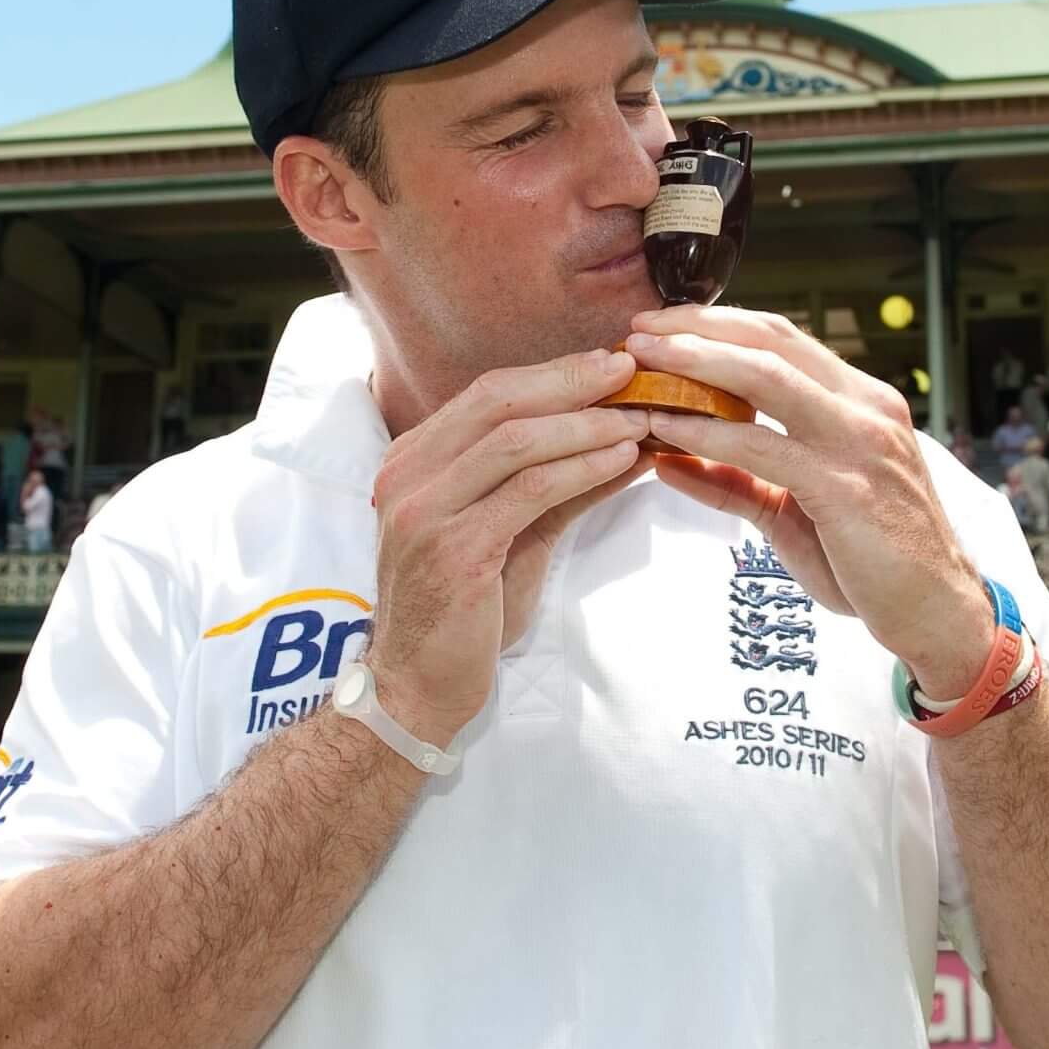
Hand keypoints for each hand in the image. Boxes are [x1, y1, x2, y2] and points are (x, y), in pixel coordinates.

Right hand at [362, 351, 651, 744]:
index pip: (488, 394)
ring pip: (513, 441)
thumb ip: (560, 485)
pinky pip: (527, 491)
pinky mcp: (452, 548)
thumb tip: (630, 440)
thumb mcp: (513, 533)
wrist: (418, 686)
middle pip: (497, 401)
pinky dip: (581, 468)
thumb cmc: (467, 610)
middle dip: (571, 381)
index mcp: (414, 460)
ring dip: (586, 423)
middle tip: (633, 370)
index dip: (554, 373)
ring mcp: (424, 510)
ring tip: (640, 417)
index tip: (612, 362)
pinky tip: (621, 460)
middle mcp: (408, 474)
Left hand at [624, 307, 995, 697]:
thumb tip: (668, 460)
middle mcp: (865, 408)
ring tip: (641, 362)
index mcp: (861, 402)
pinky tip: (665, 429)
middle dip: (698, 327)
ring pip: (765, 377)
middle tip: (638, 328)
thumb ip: (736, 483)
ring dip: (694, 361)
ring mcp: (858, 442)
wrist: (938, 614)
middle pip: (771, 340)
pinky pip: (762, 446)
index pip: (783, 339)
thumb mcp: (795, 512)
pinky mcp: (844, 487)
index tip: (662, 325)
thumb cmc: (873, 563)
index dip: (719, 324)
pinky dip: (706, 432)